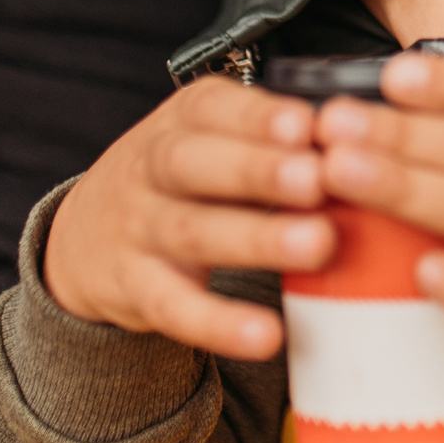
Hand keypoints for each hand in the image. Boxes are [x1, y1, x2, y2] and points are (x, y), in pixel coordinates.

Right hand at [43, 76, 336, 358]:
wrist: (83, 238)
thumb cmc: (184, 178)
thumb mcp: (214, 138)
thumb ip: (275, 137)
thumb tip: (359, 135)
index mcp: (181, 120)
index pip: (211, 108)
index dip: (258, 116)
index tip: (307, 124)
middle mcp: (150, 168)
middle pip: (194, 164)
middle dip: (258, 170)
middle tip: (318, 179)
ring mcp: (138, 229)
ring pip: (192, 232)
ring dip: (256, 239)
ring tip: (317, 244)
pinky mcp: (136, 291)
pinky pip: (175, 308)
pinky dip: (219, 323)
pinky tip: (266, 334)